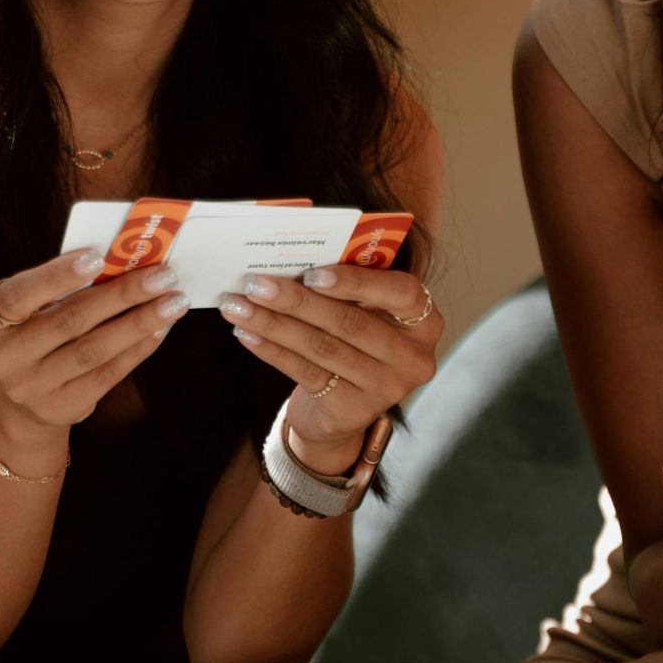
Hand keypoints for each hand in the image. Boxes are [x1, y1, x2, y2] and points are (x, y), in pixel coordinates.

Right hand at [0, 249, 185, 446]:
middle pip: (69, 320)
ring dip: (139, 322)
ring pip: (94, 349)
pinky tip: (160, 328)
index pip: (18, 295)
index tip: (98, 257)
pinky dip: (138, 348)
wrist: (12, 401)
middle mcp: (1, 356)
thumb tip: (120, 259)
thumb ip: (58, 285)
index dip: (57, 276)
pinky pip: (107, 374)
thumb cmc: (27, 332)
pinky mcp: (59, 408)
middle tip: (162, 275)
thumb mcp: (26, 307)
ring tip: (173, 301)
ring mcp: (29, 388)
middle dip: (121, 294)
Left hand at [221, 266, 443, 466]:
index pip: (400, 293)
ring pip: (321, 347)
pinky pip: (305, 372)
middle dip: (296, 300)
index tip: (311, 272)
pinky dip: (271, 350)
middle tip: (254, 282)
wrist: (346, 406)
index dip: (356, 282)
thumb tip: (292, 251)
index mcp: (424, 322)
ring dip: (273, 323)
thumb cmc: (355, 339)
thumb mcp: (366, 310)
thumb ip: (348, 284)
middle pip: (349, 322)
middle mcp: (412, 357)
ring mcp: (385, 388)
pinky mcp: (353, 411)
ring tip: (238, 305)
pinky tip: (246, 333)